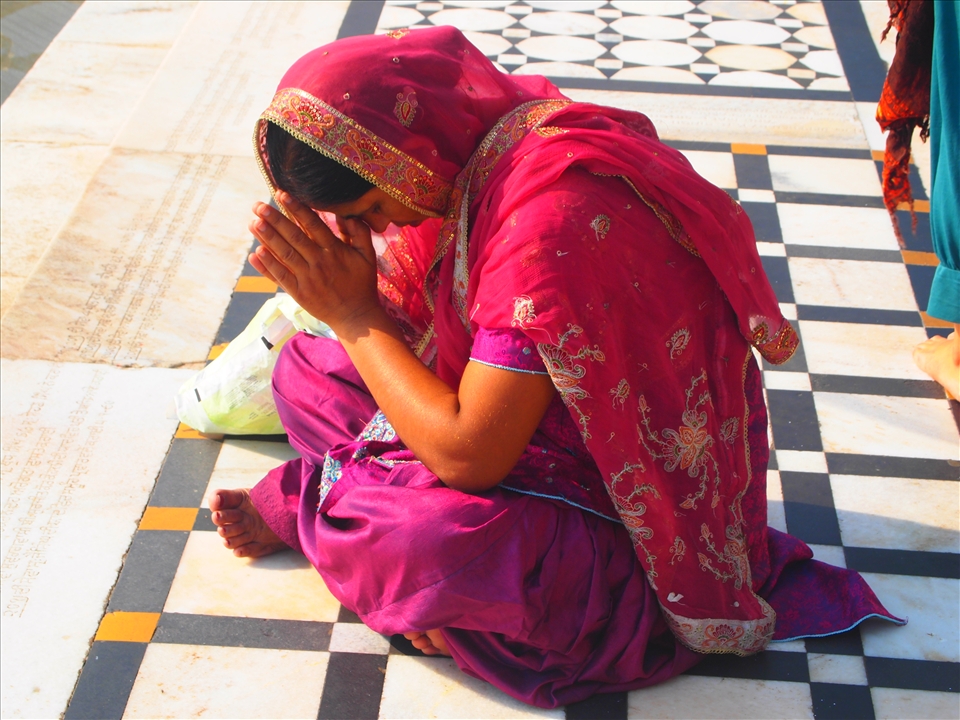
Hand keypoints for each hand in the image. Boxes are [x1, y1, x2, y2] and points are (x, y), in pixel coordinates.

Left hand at [248, 192, 379, 332]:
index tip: (282, 195)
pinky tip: (255, 253)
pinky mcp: (299, 293)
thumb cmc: (362, 284)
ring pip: (284, 254)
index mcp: (335, 251)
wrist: (356, 317)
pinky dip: (267, 265)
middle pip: (294, 237)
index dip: (297, 209)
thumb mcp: (368, 257)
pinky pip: (280, 277)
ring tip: (253, 223)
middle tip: (258, 206)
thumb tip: (347, 214)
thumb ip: (360, 233)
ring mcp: (308, 279)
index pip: (313, 225)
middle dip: (275, 220)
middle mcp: (320, 263)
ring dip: (267, 238)